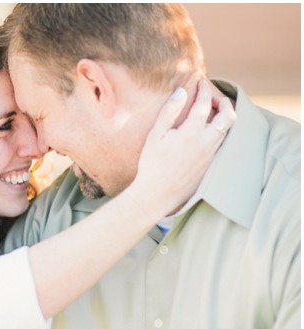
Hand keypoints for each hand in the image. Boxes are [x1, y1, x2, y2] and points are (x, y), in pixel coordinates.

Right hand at [128, 79, 235, 219]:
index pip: (204, 103)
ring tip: (212, 113)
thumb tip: (181, 91)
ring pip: (227, 130)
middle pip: (228, 116)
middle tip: (214, 98)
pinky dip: (219, 132)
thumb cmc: (152, 165)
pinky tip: (208, 133)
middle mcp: (206, 142)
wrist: (157, 194)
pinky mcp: (210, 165)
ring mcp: (211, 154)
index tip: (201, 82)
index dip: (204, 90)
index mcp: (192, 132)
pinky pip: (221, 143)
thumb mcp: (155, 136)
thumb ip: (169, 111)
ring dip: (223, 117)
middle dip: (224, 103)